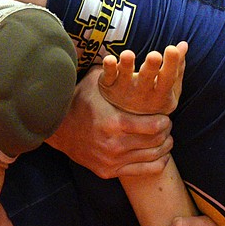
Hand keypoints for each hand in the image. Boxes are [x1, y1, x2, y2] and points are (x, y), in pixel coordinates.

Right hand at [47, 67, 172, 177]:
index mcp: (114, 122)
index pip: (154, 126)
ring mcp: (111, 161)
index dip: (164, 121)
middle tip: (167, 126)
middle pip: (156, 141)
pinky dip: (157, 163)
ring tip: (166, 138)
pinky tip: (160, 154)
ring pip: (152, 156)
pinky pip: (144, 171)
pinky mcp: (109, 171)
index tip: (165, 116)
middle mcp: (114, 145)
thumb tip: (132, 54)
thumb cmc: (80, 101)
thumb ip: (115, 71)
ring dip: (164, 147)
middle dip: (166, 132)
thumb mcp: (95, 83)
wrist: (57, 129)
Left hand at [99, 43, 186, 114]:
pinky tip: (109, 59)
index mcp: (161, 94)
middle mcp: (142, 94)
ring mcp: (124, 90)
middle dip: (150, 67)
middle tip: (154, 55)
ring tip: (128, 54)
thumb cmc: (155, 96)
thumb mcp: (170, 88)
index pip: (168, 78)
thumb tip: (183, 44)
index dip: (171, 64)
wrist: (131, 120)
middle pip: (147, 79)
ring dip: (126, 65)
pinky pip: (107, 77)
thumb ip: (177, 67)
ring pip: (125, 77)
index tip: (172, 49)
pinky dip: (108, 68)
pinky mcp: (108, 86)